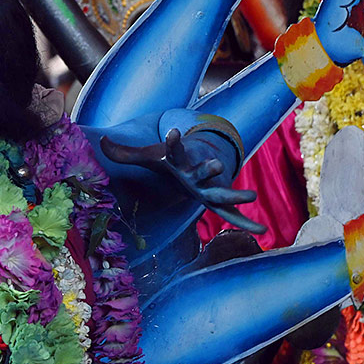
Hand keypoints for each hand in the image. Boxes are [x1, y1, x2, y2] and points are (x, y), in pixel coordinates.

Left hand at [100, 128, 264, 232]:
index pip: (174, 150)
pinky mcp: (213, 200)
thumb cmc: (166, 161)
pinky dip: (245, 222)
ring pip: (222, 192)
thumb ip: (123, 151)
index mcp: (179, 161)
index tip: (174, 131)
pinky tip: (263, 232)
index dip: (173, 142)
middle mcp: (197, 172)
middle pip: (204, 170)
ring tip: (252, 197)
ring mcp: (208, 187)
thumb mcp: (145, 156)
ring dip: (235, 195)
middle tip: (219, 163)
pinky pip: (230, 214)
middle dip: (211, 168)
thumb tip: (100, 141)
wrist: (193, 162)